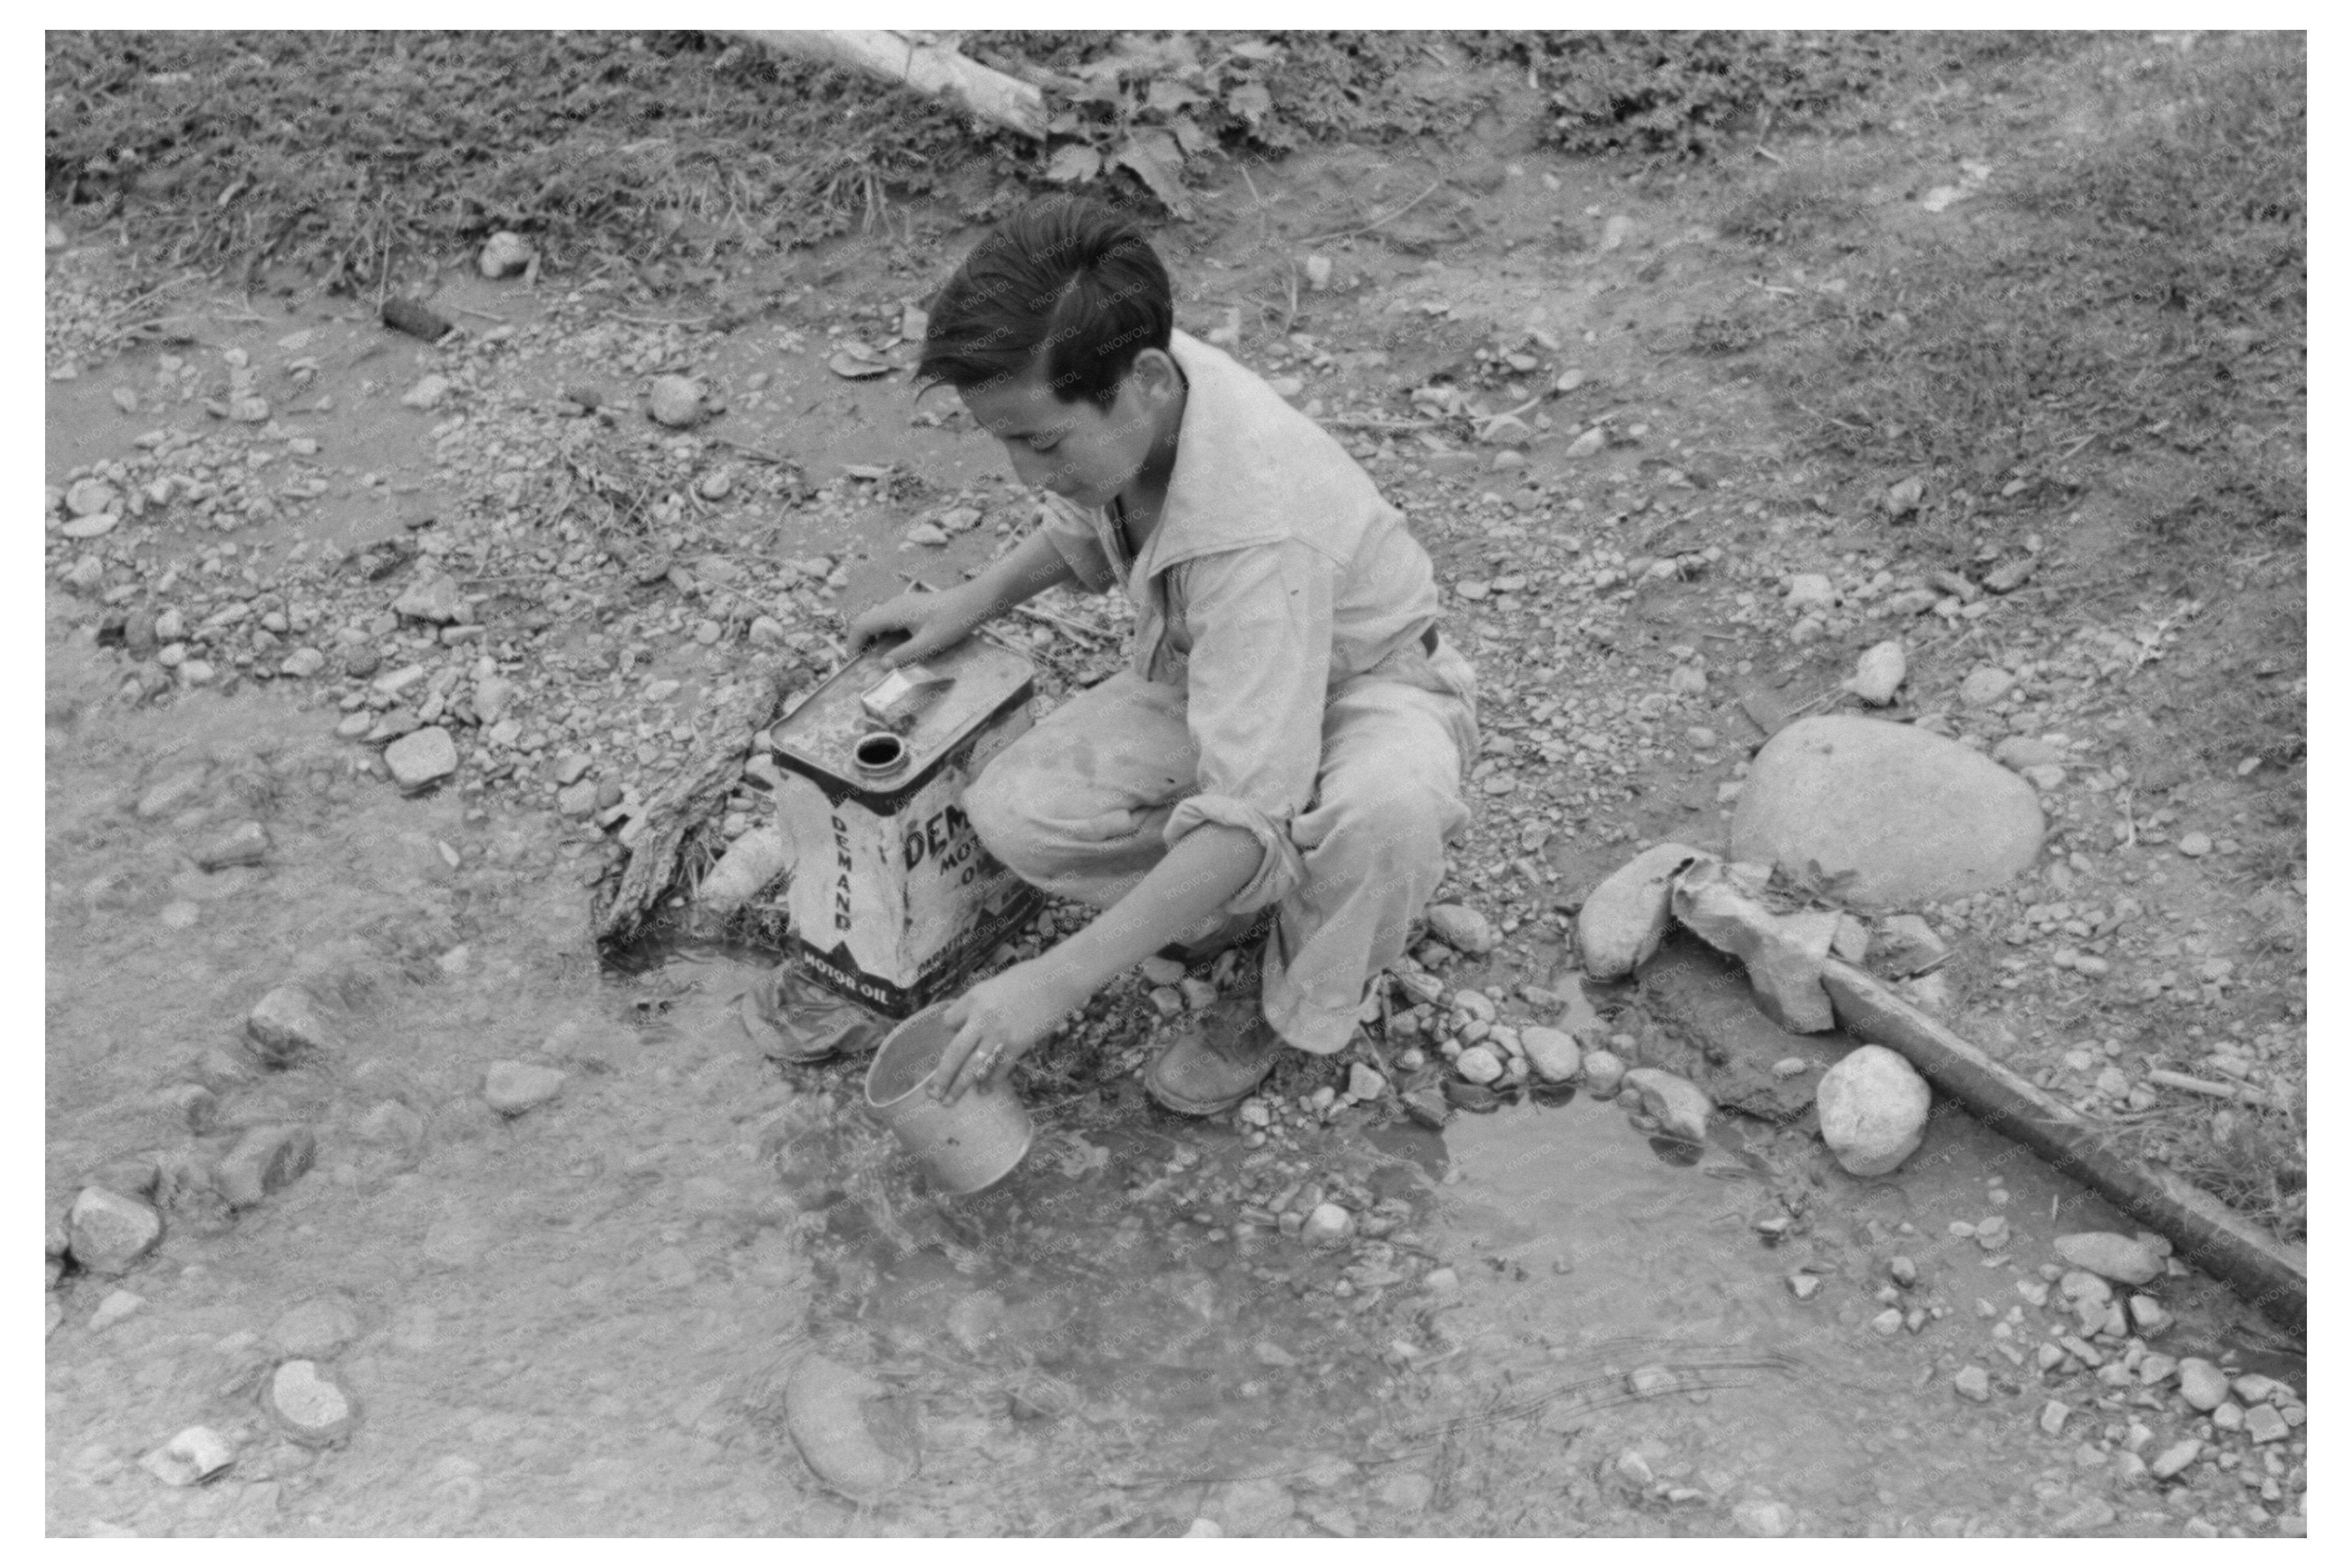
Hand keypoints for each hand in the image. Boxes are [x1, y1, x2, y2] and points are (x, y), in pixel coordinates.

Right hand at [846, 584, 980, 668]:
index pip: (861, 625)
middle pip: (866, 621)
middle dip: (861, 642)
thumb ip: (904, 654)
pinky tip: (895, 647)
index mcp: (894, 612)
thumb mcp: (929, 643)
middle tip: (863, 664)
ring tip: (877, 658)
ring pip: (877, 620)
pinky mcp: (910, 607)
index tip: (853, 662)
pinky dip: (884, 633)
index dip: (853, 644)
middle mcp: (894, 605)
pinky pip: (889, 619)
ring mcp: (902, 604)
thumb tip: (882, 665)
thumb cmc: (953, 621)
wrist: (973, 601)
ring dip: (873, 638)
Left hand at [931, 959, 1087, 1103]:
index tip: (950, 1040)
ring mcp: (1000, 1034)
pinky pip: (999, 1069)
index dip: (948, 1033)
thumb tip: (963, 1025)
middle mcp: (982, 1018)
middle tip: (932, 1094)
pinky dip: (990, 1082)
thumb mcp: (992, 986)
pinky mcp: (1018, 1044)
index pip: (948, 1022)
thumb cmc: (1026, 980)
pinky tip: (983, 1091)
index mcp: (973, 999)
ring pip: (973, 1067)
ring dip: (960, 1087)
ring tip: (949, 1101)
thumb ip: (976, 1005)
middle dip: (942, 1076)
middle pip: (953, 1053)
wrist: (1057, 981)